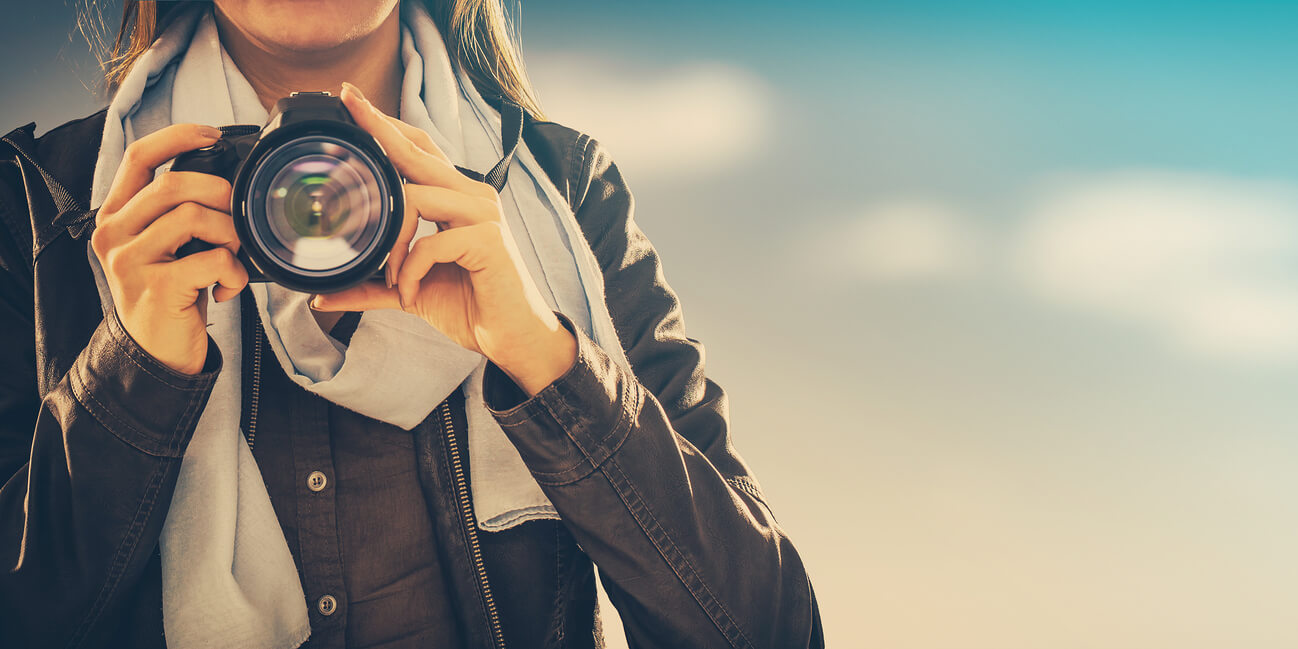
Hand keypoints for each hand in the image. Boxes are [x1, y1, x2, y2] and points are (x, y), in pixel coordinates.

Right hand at [91, 124, 248, 374]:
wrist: (155, 353)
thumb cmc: (169, 294)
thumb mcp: (162, 247)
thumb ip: (175, 213)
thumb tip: (225, 182)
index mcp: (116, 215)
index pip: (139, 156)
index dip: (178, 137)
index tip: (213, 135)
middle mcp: (114, 233)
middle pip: (175, 185)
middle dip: (221, 195)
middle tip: (235, 221)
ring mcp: (131, 261)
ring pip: (195, 216)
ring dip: (230, 235)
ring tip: (232, 257)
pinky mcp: (156, 288)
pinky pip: (212, 259)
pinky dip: (234, 272)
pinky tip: (227, 287)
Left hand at [310, 83, 575, 395]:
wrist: (512, 337)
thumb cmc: (471, 305)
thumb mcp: (410, 290)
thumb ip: (371, 287)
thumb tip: (323, 294)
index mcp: (458, 198)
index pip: (420, 149)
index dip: (387, 125)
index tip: (353, 102)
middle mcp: (473, 196)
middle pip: (418, 152)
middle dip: (379, 128)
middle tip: (347, 104)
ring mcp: (484, 214)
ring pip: (415, 199)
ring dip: (390, 243)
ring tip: (392, 278)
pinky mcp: (488, 239)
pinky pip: (430, 242)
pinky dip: (410, 270)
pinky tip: (410, 292)